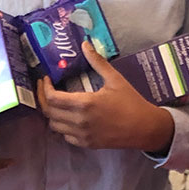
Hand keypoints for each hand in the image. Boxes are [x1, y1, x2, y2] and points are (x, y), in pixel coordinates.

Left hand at [38, 41, 173, 151]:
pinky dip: (63, 126)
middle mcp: (79, 121)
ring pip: (54, 126)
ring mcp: (82, 135)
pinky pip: (66, 136)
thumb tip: (85, 44)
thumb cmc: (131, 102)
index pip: (52, 98)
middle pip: (49, 112)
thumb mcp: (115, 79)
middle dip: (43, 99)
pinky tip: (68, 117)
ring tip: (56, 102)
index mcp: (84, 104)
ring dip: (52, 114)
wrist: (145, 128)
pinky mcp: (87, 144)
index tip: (46, 79)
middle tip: (46, 89)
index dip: (45, 88)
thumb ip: (97, 62)